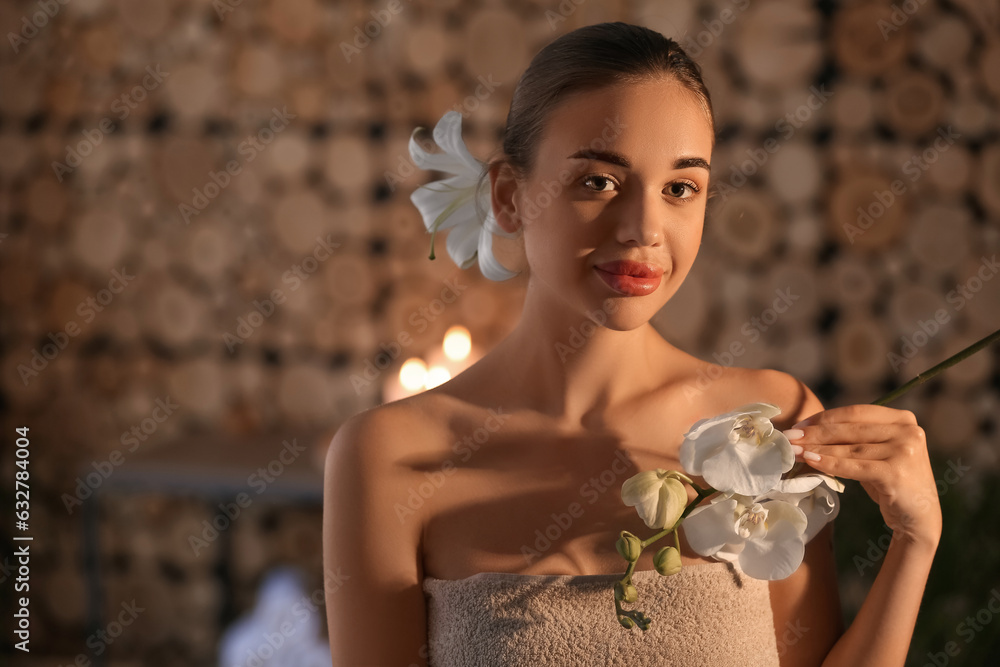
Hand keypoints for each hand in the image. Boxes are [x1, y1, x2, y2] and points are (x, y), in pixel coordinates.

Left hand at [783, 404, 941, 547]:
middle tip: (789, 437)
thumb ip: (853, 437)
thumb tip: (807, 429)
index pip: (855, 412)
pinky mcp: (896, 472)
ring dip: (817, 448)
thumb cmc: (890, 482)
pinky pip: (853, 466)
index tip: (799, 424)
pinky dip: (829, 463)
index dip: (824, 417)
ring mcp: (904, 451)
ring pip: (849, 448)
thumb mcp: (875, 453)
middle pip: (850, 429)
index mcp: (903, 419)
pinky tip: (810, 461)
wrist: (917, 518)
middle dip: (815, 433)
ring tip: (794, 451)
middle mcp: (908, 431)